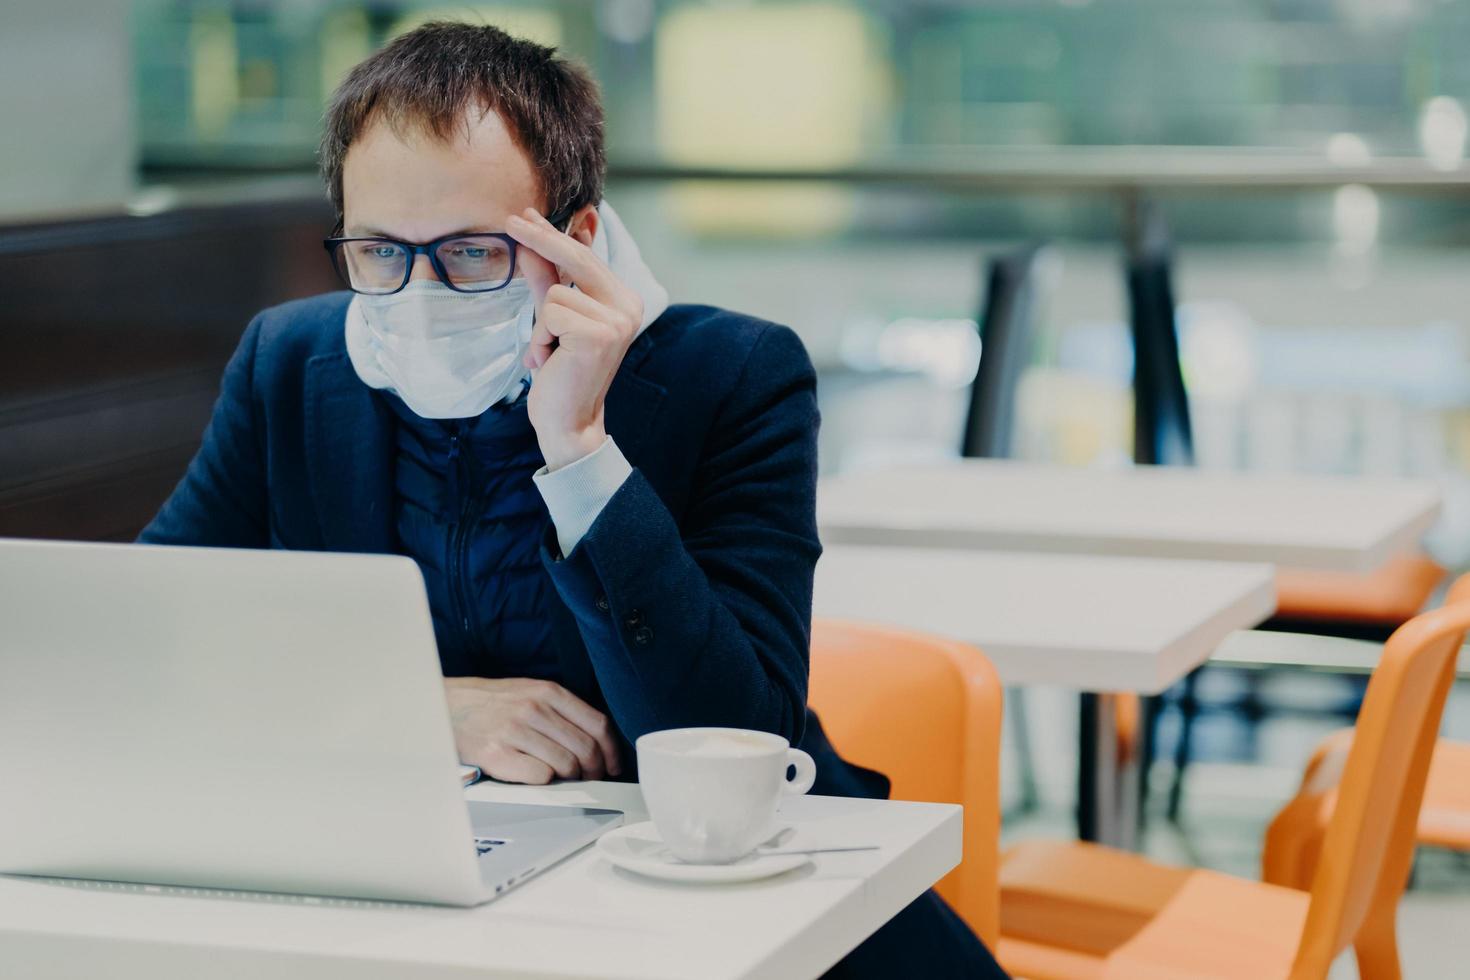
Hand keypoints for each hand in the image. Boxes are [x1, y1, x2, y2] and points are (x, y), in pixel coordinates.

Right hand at [444, 676, 621, 784]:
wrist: (447, 706)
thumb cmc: (492, 703)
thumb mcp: (530, 692)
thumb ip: (561, 710)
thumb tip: (596, 740)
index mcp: (548, 691)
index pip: (597, 724)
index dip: (612, 751)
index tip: (614, 765)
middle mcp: (534, 708)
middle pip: (585, 748)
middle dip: (595, 770)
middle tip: (591, 778)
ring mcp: (516, 731)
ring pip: (565, 765)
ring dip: (570, 778)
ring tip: (562, 777)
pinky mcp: (498, 754)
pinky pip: (540, 776)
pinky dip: (544, 781)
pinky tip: (535, 774)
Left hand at [505, 207, 642, 470]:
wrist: (570, 422)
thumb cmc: (561, 372)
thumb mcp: (552, 320)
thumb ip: (547, 281)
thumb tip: (530, 241)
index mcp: (624, 300)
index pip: (585, 257)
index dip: (555, 234)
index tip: (529, 214)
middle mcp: (629, 306)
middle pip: (576, 259)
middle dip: (541, 239)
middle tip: (511, 220)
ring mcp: (618, 319)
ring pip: (555, 292)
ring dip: (541, 324)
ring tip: (551, 352)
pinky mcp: (600, 333)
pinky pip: (551, 312)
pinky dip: (541, 337)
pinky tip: (552, 360)